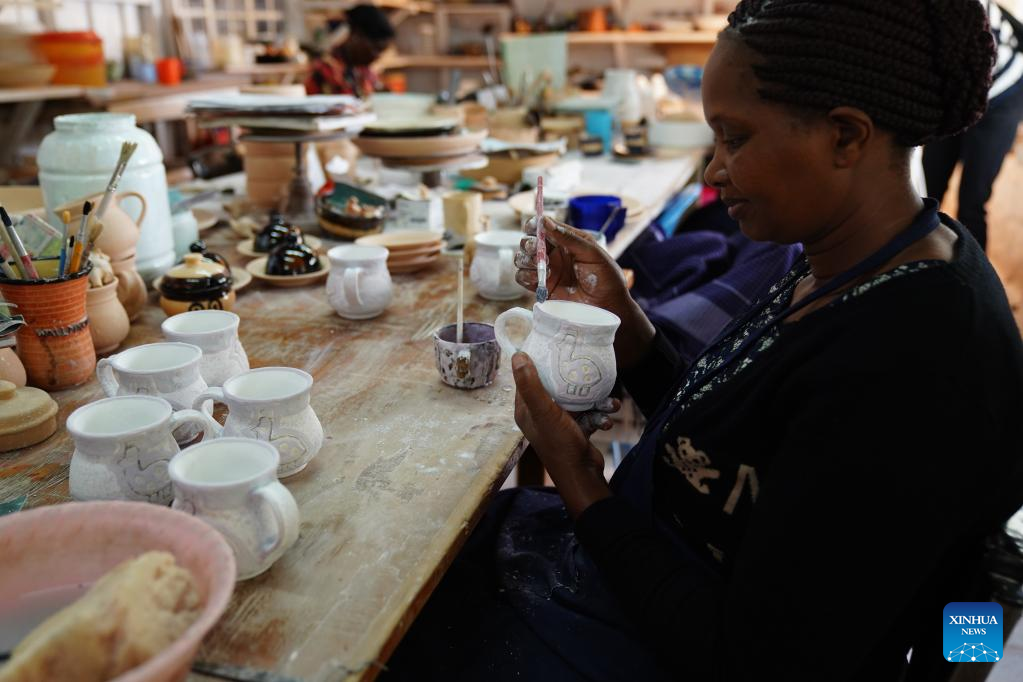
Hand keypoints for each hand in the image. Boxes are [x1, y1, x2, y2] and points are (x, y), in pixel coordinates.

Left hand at [511, 352, 610, 516]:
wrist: (583, 476)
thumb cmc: (560, 445)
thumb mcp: (544, 411)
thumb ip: (530, 385)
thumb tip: (517, 355)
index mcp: (526, 410)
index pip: (527, 378)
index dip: (537, 361)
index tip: (552, 345)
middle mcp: (540, 415)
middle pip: (554, 385)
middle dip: (572, 378)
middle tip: (585, 364)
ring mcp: (559, 422)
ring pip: (577, 399)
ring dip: (595, 400)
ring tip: (608, 401)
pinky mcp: (577, 429)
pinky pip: (589, 413)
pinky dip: (600, 414)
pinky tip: (608, 417)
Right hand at [515, 216, 657, 370]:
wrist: (608, 309)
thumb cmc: (607, 279)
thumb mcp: (592, 253)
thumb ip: (569, 238)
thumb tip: (545, 222)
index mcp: (566, 241)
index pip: (543, 227)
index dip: (533, 224)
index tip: (533, 227)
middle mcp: (554, 254)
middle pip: (528, 242)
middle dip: (528, 243)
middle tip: (536, 249)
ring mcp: (546, 271)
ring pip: (522, 259)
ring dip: (525, 259)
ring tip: (541, 266)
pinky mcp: (541, 288)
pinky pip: (522, 278)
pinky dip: (524, 275)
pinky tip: (538, 279)